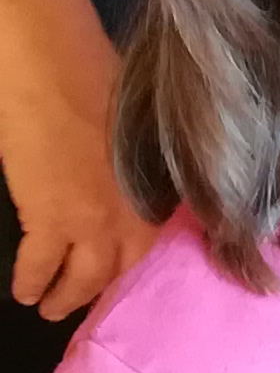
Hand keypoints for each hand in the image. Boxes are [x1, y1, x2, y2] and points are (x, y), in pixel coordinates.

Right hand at [0, 79, 154, 321]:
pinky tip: (24, 291)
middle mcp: (136, 209)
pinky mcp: (49, 217)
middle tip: (87, 302)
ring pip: (85, 276)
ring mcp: (93, 217)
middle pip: (123, 266)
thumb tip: (138, 173)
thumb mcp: (141, 122)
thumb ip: (142, 159)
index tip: (131, 275)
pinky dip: (31, 280)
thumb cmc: (99, 75)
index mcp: (161, 183)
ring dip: (68, 297)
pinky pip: (40, 264)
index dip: (145, 261)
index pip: (162, 238)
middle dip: (104, 289)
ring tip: (52, 309)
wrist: (50, 64)